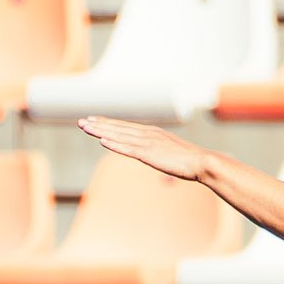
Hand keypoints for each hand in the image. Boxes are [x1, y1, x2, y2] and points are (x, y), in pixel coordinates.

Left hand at [78, 117, 206, 180]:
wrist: (202, 162)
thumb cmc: (190, 161)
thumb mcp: (172, 154)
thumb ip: (161, 154)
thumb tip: (158, 157)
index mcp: (153, 133)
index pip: (126, 126)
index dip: (108, 123)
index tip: (94, 121)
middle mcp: (148, 134)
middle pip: (119, 128)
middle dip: (99, 124)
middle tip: (81, 122)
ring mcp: (148, 143)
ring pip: (119, 135)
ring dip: (101, 131)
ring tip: (85, 128)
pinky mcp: (150, 154)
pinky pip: (128, 149)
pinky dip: (115, 144)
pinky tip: (102, 141)